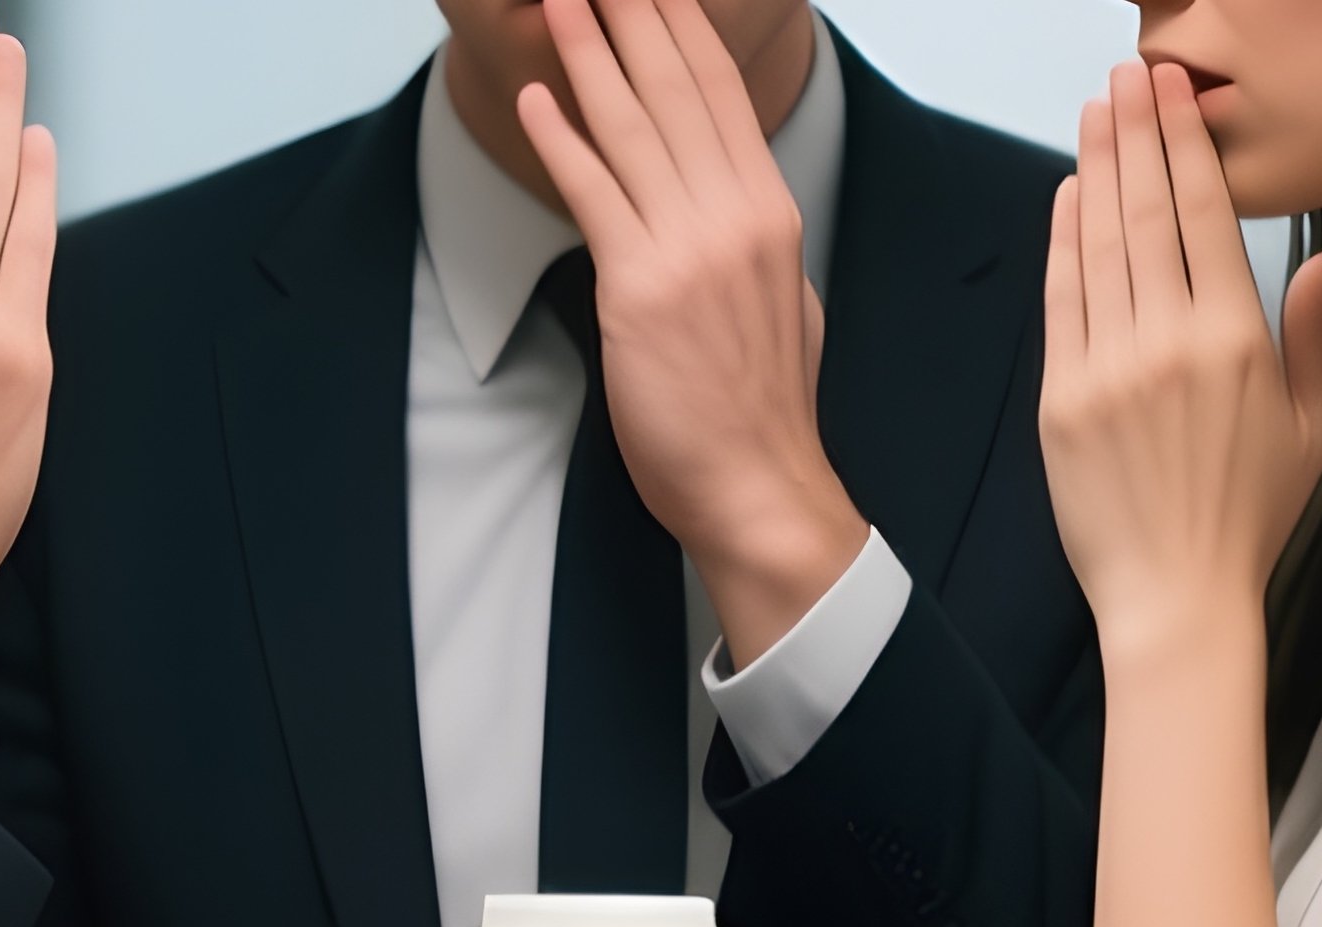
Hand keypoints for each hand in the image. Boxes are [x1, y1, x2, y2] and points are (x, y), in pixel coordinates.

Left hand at [518, 0, 865, 668]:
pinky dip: (563, 141)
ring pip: (634, 127)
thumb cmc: (762, 414)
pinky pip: (596, 195)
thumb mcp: (783, 307)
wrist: (758, 484)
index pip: (723, 96)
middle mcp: (735, 216)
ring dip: (589, 53)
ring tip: (561, 1)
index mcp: (771, 214)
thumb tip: (736, 220)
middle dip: (634, 14)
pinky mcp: (639, 290)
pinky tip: (538, 100)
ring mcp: (689, 249)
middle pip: (678, 88)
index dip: (684, 28)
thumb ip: (754, 249)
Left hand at [1039, 62, 1321, 672]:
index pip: (1206, 214)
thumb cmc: (1249, 516)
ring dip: (1095, 170)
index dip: (1184, 144)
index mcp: (1236, 338)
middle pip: (1146, 212)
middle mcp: (1167, 341)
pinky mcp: (1061, 402)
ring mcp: (1107, 370)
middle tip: (1128, 74)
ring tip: (1096, 112)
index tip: (1173, 94)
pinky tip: (1070, 197)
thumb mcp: (1311, 424)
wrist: (1174, 595)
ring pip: (1099, 246)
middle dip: (1136, 133)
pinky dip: (1063, 244)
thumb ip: (1314, 332)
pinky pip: (1061, 303)